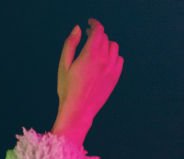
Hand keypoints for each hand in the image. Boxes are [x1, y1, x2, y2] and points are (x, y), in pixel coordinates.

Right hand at [51, 18, 123, 145]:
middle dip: (97, 35)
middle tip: (89, 36)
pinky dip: (112, 56)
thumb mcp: (63, 66)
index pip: (98, 31)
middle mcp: (105, 59)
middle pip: (105, 38)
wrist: (78, 111)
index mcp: (91, 54)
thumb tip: (78, 29)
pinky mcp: (116, 76)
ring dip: (105, 45)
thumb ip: (70, 44)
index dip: (95, 24)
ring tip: (96, 49)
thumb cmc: (67, 89)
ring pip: (114, 47)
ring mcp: (113, 68)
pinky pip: (119, 59)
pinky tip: (103, 61)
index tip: (90, 23)